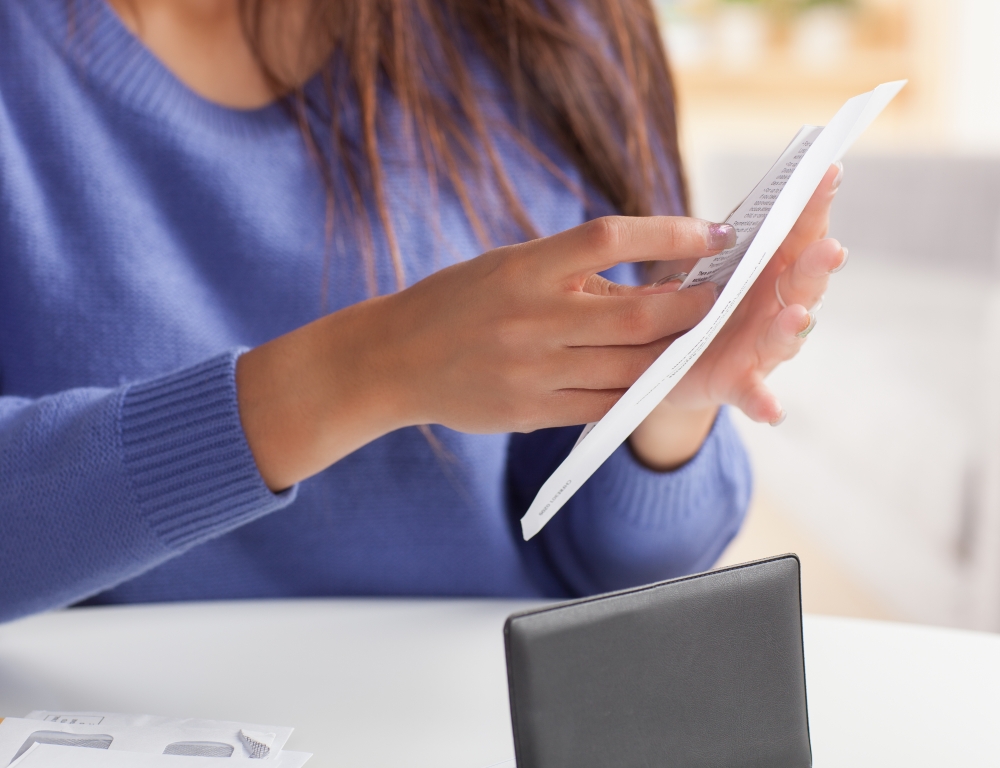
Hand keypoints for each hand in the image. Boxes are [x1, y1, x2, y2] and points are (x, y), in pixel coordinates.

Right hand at [237, 216, 734, 489]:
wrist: (393, 361)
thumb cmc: (457, 304)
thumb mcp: (508, 270)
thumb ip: (572, 276)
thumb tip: (653, 279)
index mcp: (524, 267)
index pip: (608, 238)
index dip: (669, 234)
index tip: (712, 233)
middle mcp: (531, 317)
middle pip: (636, 313)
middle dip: (692, 307)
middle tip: (722, 298)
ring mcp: (532, 370)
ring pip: (629, 366)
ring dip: (675, 353)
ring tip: (701, 341)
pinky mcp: (530, 411)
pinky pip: (604, 405)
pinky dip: (639, 393)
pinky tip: (660, 380)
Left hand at [631, 163, 846, 467]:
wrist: (667, 363)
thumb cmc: (693, 305)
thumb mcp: (698, 269)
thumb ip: (713, 247)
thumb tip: (723, 226)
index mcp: (769, 271)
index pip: (798, 232)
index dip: (814, 204)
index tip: (829, 172)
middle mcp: (775, 307)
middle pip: (802, 283)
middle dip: (816, 266)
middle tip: (830, 249)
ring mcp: (760, 347)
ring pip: (783, 336)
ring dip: (792, 326)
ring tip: (796, 316)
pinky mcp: (736, 383)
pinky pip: (753, 395)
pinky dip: (764, 402)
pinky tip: (772, 410)